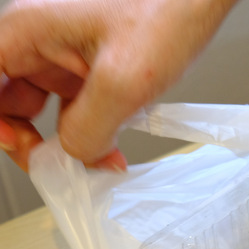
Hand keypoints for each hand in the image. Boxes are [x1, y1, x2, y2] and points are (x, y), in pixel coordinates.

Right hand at [0, 0, 237, 170]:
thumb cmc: (168, 9)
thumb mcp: (123, 80)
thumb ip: (88, 126)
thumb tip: (74, 155)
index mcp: (29, 29)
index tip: (20, 146)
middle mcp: (42, 38)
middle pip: (11, 100)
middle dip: (34, 139)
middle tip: (63, 166)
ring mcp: (68, 51)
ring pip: (48, 108)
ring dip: (71, 139)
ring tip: (102, 159)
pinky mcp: (95, 62)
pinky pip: (80, 103)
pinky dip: (95, 128)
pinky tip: (117, 143)